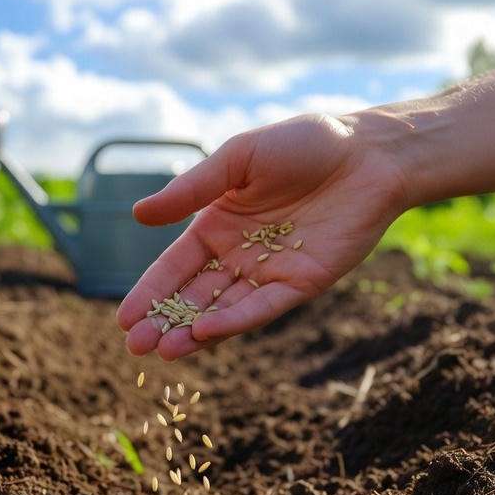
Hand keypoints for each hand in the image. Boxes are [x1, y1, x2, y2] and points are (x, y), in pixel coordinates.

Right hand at [116, 112, 411, 359]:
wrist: (369, 152)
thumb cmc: (304, 144)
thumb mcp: (238, 159)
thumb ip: (192, 189)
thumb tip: (138, 215)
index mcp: (217, 224)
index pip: (174, 267)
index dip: (149, 293)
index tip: (124, 320)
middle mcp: (239, 255)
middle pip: (194, 296)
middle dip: (164, 322)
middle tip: (136, 348)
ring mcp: (270, 273)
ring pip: (224, 309)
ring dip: (193, 332)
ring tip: (163, 351)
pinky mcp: (302, 283)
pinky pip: (263, 308)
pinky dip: (235, 321)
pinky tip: (205, 332)